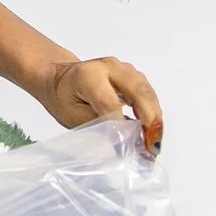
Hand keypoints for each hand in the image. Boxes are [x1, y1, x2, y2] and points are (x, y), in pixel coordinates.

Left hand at [36, 56, 164, 150]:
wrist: (59, 78)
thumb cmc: (64, 99)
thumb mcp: (72, 117)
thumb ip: (97, 126)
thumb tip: (123, 142)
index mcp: (88, 76)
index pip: (110, 102)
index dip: (121, 126)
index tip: (129, 148)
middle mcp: (109, 67)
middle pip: (138, 91)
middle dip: (150, 120)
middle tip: (153, 146)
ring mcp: (123, 68)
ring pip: (147, 91)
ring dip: (155, 118)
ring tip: (154, 143)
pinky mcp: (132, 75)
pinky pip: (148, 92)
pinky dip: (153, 112)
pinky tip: (152, 132)